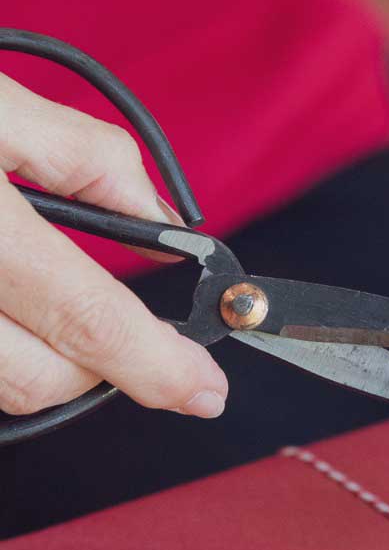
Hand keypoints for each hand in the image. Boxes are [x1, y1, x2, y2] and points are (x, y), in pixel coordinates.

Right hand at [0, 72, 227, 418]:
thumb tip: (162, 222)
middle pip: (40, 377)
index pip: (88, 319)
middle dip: (104, 368)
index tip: (207, 389)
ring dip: (46, 359)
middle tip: (137, 337)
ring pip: (0, 385)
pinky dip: (6, 345)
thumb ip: (85, 159)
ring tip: (56, 302)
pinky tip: (16, 304)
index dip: (159, 365)